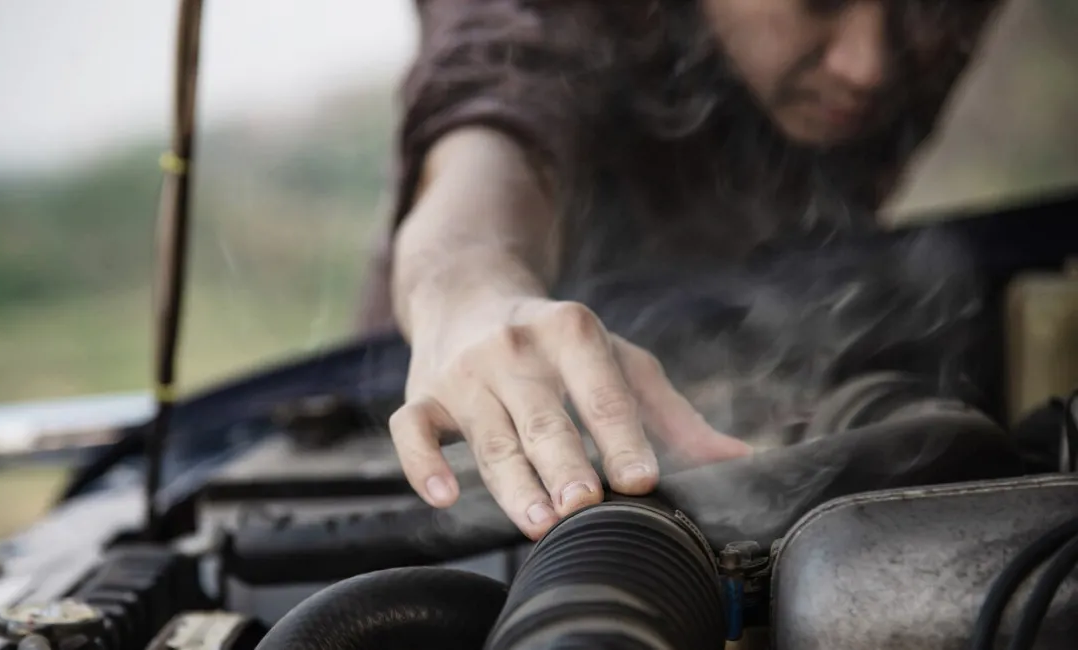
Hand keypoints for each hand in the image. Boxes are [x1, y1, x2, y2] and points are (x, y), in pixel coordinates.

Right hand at [389, 298, 751, 538]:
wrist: (467, 294)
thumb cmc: (557, 342)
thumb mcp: (618, 360)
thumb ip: (672, 415)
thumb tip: (740, 461)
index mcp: (571, 331)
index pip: (601, 389)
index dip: (621, 435)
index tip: (642, 480)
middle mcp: (513, 346)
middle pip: (541, 415)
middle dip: (563, 462)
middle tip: (584, 505)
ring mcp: (464, 372)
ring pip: (487, 433)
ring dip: (511, 481)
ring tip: (538, 522)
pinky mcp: (422, 395)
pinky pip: (410, 430)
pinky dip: (422, 463)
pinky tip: (444, 496)